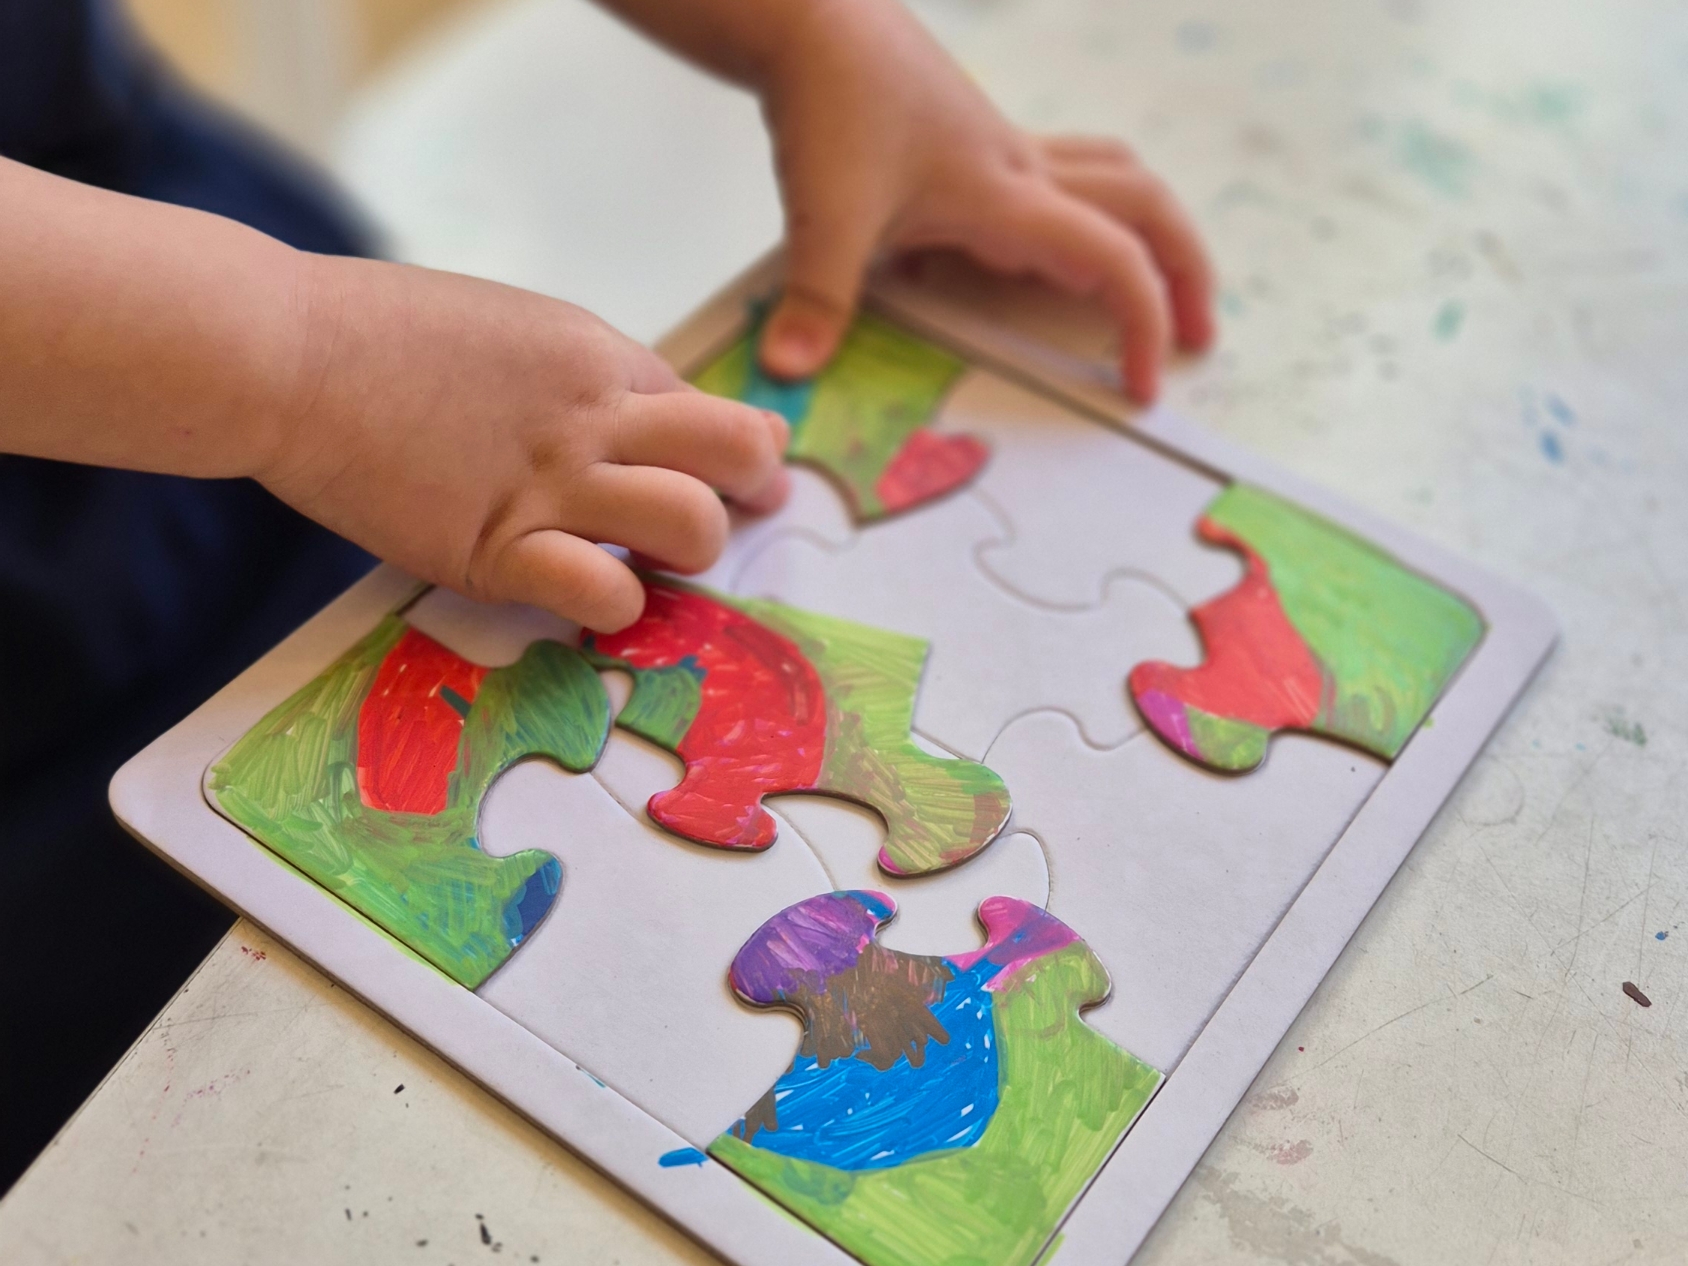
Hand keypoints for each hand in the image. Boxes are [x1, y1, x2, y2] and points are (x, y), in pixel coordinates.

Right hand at [259, 255, 789, 631]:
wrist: (283, 353)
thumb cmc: (378, 336)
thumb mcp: (508, 326)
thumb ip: (581, 370)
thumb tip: (641, 406)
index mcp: (595, 355)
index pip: (709, 408)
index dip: (739, 451)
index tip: (746, 480)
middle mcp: (592, 415)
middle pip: (736, 452)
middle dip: (748, 493)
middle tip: (720, 524)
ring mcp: (549, 483)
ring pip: (691, 523)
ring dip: (688, 554)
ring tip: (648, 564)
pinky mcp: (496, 550)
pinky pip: (604, 590)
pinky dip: (617, 606)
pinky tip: (592, 596)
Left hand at [754, 1, 1213, 401]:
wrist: (810, 19)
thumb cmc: (828, 100)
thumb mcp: (823, 212)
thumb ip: (817, 300)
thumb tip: (789, 373)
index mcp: (1005, 193)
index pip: (1112, 259)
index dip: (1144, 323)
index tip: (1141, 387)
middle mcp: (1022, 169)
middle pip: (1145, 204)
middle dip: (1185, 271)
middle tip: (1198, 336)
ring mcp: (1005, 148)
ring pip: (1114, 179)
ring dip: (1149, 230)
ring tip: (1159, 286)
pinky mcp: (976, 140)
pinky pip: (1064, 174)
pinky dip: (1086, 212)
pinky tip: (1051, 252)